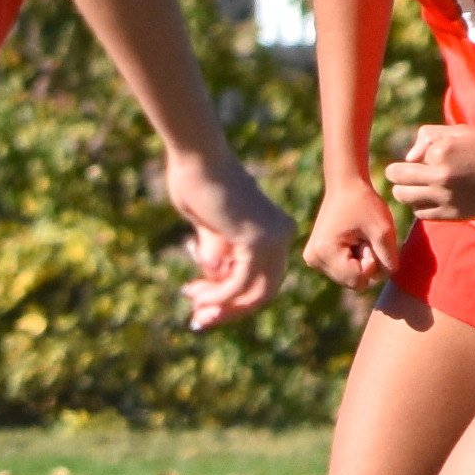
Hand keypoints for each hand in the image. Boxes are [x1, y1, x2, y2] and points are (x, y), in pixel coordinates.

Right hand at [163, 145, 292, 330]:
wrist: (197, 158)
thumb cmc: (197, 182)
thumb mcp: (210, 226)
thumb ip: (219, 251)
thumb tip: (216, 280)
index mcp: (275, 229)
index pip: (263, 278)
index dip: (233, 299)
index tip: (200, 304)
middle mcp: (282, 235)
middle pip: (264, 291)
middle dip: (230, 309)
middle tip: (198, 317)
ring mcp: (273, 238)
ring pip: (255, 293)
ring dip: (221, 305)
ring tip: (193, 304)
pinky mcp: (256, 240)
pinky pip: (239, 282)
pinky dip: (217, 294)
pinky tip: (194, 291)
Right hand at [303, 172, 401, 293]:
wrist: (345, 185)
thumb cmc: (364, 203)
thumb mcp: (383, 230)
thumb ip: (389, 258)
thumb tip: (385, 278)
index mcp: (324, 253)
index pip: (359, 281)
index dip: (373, 264)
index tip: (368, 240)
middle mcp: (313, 260)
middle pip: (353, 283)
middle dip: (366, 265)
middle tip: (364, 238)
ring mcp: (312, 259)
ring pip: (349, 279)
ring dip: (360, 262)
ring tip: (358, 237)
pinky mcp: (316, 257)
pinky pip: (343, 272)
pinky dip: (353, 260)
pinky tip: (352, 240)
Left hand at [380, 121, 474, 223]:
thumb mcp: (461, 132)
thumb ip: (429, 137)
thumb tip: (408, 158)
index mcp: (441, 151)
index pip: (408, 158)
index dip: (416, 158)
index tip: (430, 158)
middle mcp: (440, 175)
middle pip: (395, 177)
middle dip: (398, 174)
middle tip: (409, 174)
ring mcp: (445, 197)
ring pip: (403, 197)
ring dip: (406, 191)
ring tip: (420, 187)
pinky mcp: (453, 215)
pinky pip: (420, 214)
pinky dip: (421, 207)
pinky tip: (434, 199)